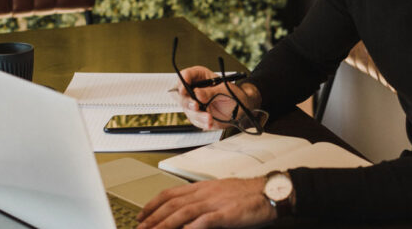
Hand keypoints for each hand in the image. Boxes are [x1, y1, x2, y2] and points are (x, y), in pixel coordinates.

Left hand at [136, 177, 274, 228]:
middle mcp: (206, 193)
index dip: (153, 204)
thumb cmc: (247, 194)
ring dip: (166, 225)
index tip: (142, 215)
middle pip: (173, 204)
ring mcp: (216, 203)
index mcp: (203, 187)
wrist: (270, 191)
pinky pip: (207, 220)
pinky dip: (193, 226)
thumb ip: (202, 199)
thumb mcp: (220, 192)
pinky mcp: (227, 214)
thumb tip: (186, 211)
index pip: (171, 193)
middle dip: (153, 218)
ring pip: (184, 212)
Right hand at [173, 66, 260, 130]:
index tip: (184, 88)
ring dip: (197, 115)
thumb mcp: (225, 90)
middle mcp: (194, 89)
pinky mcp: (197, 115)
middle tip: (195, 105)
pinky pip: (195, 120)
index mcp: (200, 77)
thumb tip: (197, 93)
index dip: (183, 81)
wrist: (241, 109)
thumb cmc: (234, 94)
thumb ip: (211, 92)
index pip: (187, 75)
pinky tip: (209, 123)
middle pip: (182, 94)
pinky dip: (202, 122)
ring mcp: (195, 103)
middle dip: (187, 101)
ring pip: (187, 109)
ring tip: (209, 118)